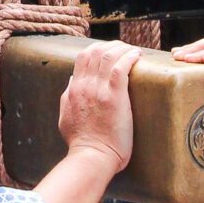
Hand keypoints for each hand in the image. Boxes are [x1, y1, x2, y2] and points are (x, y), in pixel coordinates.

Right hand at [55, 40, 138, 170]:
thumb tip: (72, 80)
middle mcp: (85, 85)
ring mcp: (99, 91)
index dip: (97, 48)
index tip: (109, 49)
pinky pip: (121, 69)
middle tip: (124, 48)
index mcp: (74, 89)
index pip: (83, 57)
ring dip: (122, 48)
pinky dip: (129, 57)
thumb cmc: (82, 143)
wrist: (92, 157)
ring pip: (108, 56)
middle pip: (96, 52)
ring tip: (133, 50)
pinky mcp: (115, 98)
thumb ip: (68, 97)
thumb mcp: (66, 117)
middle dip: (112, 45)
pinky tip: (137, 55)